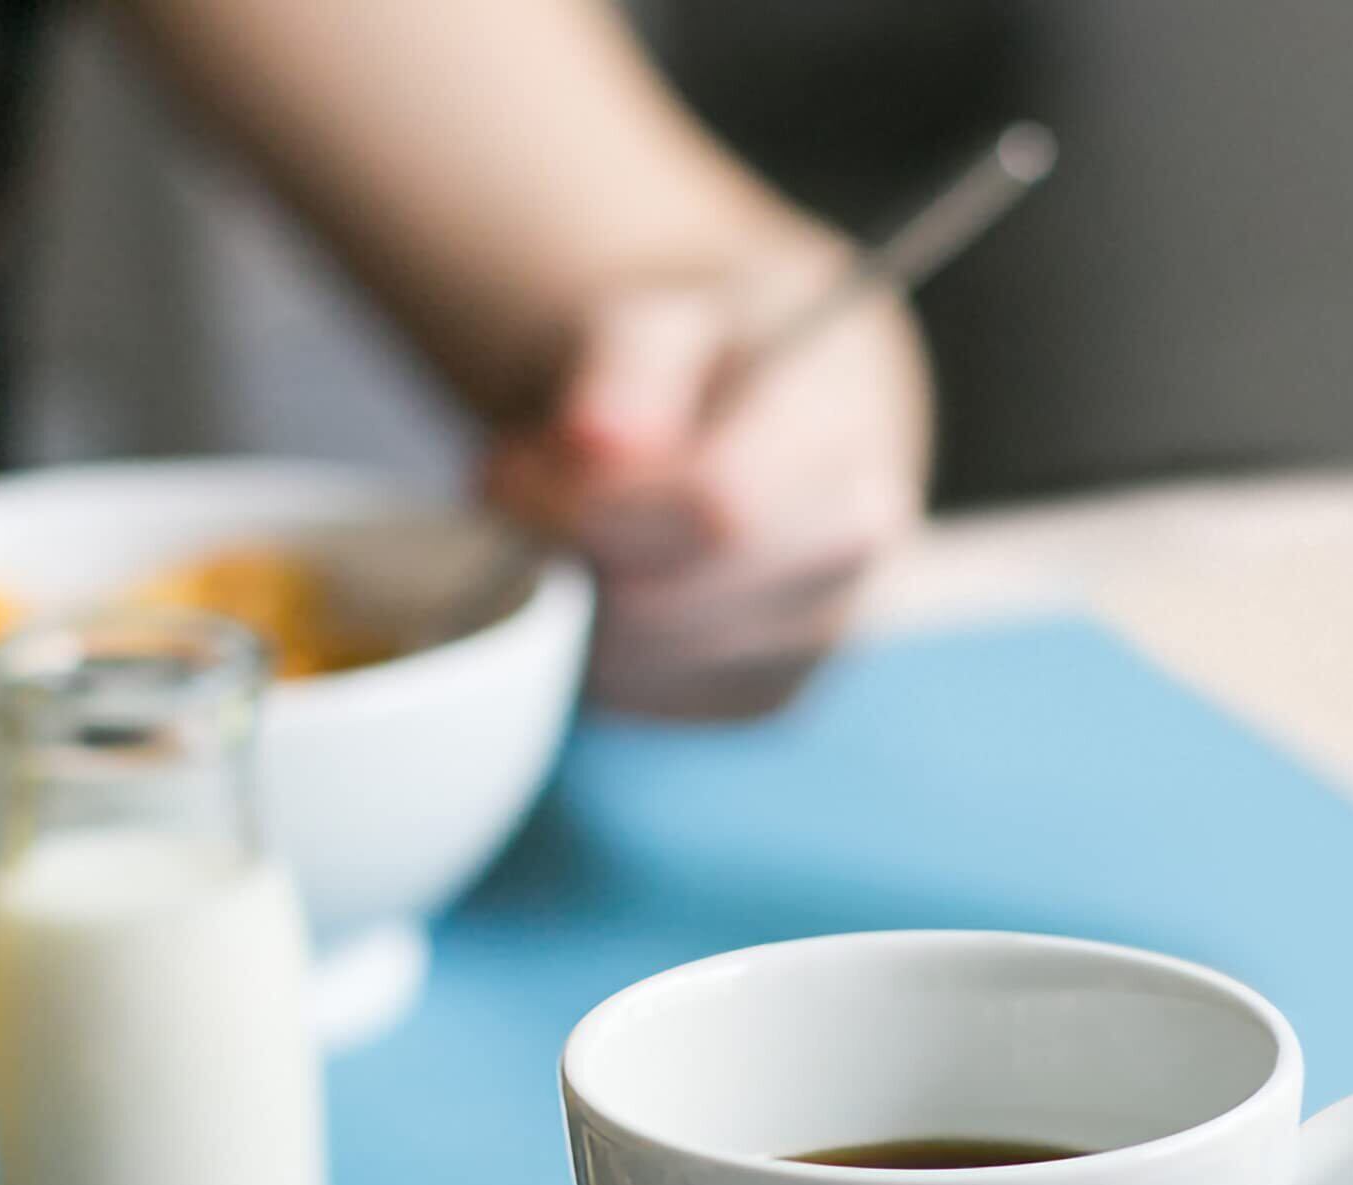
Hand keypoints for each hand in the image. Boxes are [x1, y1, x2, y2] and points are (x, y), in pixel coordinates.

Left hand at [482, 276, 931, 719]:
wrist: (798, 423)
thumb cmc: (727, 363)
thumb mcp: (676, 315)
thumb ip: (629, 361)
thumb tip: (594, 439)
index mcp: (844, 464)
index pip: (714, 513)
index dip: (588, 502)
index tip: (509, 469)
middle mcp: (842, 576)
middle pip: (664, 607)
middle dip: (564, 553)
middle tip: (516, 483)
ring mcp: (807, 654)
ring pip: (638, 667)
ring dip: (568, 600)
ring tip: (560, 516)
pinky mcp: (760, 701)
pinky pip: (640, 696)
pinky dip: (591, 643)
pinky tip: (603, 573)